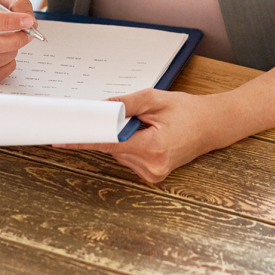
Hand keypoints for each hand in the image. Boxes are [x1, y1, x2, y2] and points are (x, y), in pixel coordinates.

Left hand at [56, 88, 227, 183]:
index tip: (61, 141)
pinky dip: (130, 145)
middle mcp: (152, 166)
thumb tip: (99, 107)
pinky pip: (127, 157)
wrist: (213, 125)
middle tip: (130, 117)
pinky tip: (148, 136)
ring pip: (118, 152)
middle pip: (111, 147)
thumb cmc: (188, 111)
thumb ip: (125, 104)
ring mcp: (153, 174)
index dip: (83, 140)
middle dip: (111, 130)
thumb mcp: (154, 99)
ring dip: (122, 137)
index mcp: (153, 147)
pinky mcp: (152, 175)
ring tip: (148, 126)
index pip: (108, 144)